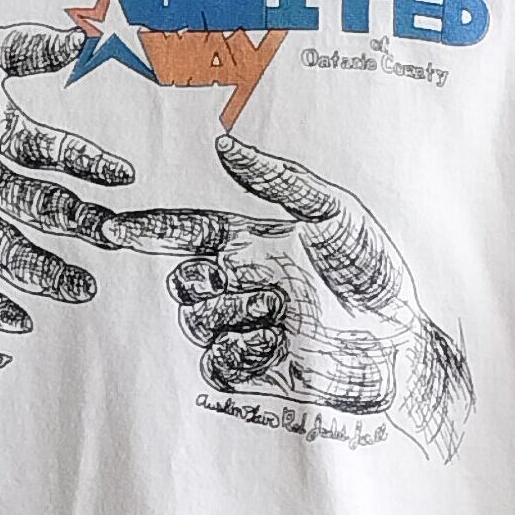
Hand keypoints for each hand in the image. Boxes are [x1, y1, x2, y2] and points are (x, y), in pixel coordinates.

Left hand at [0, 16, 189, 338]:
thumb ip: (25, 49)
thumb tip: (80, 39)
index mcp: (0, 136)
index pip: (55, 156)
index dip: (88, 165)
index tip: (122, 177)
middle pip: (41, 211)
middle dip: (79, 226)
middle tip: (113, 239)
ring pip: (9, 251)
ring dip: (46, 272)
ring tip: (81, 289)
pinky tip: (20, 321)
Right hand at [141, 125, 474, 456]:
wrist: (401, 341)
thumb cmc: (375, 271)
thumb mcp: (334, 214)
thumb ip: (278, 181)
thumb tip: (224, 144)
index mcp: (253, 242)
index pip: (186, 232)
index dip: (150, 230)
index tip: (113, 229)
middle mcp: (242, 284)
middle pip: (182, 281)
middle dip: (206, 281)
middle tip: (266, 286)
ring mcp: (246, 328)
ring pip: (195, 321)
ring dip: (233, 313)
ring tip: (283, 313)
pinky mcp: (254, 370)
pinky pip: (215, 361)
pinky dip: (240, 349)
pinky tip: (277, 344)